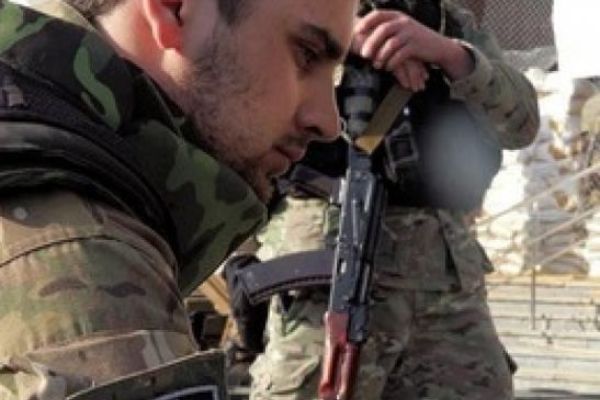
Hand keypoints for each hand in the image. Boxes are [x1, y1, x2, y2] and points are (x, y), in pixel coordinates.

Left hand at [352, 10, 473, 82]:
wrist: (437, 47)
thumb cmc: (413, 41)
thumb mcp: (400, 30)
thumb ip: (384, 30)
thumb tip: (360, 37)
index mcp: (396, 16)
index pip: (378, 15)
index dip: (365, 23)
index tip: (355, 33)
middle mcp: (403, 22)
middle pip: (383, 30)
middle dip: (371, 43)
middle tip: (363, 55)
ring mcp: (411, 34)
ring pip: (391, 44)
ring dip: (381, 56)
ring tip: (376, 65)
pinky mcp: (416, 46)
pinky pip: (400, 55)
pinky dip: (392, 63)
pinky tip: (388, 68)